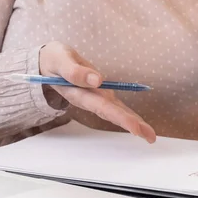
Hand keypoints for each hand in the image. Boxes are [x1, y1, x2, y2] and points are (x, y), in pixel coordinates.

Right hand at [39, 41, 155, 142]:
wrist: (47, 64)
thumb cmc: (54, 60)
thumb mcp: (60, 60)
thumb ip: (74, 71)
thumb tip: (97, 79)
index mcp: (79, 93)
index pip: (102, 107)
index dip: (119, 117)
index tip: (134, 128)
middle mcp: (89, 99)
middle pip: (112, 114)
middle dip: (132, 125)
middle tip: (150, 137)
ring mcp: (95, 98)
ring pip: (116, 112)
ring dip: (134, 123)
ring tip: (150, 135)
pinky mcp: (99, 94)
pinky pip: (116, 106)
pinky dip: (129, 115)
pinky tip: (141, 124)